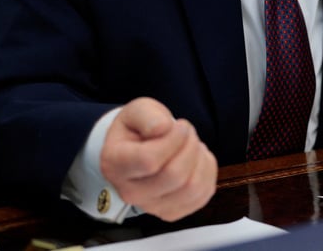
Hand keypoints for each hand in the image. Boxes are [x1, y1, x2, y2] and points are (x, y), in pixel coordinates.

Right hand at [100, 97, 217, 220]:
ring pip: (193, 188)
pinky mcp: (173, 212)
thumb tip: (161, 128)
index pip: (150, 160)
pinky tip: (195, 159)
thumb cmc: (137, 129)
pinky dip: (207, 171)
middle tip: (186, 131)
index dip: (173, 139)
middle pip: (175, 176)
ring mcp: (152, 207)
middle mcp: (130, 192)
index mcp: (116, 165)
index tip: (178, 124)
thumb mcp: (137, 110)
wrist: (138, 149)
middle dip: (189, 145)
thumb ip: (147, 115)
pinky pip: (204, 193)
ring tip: (191, 144)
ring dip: (200, 158)